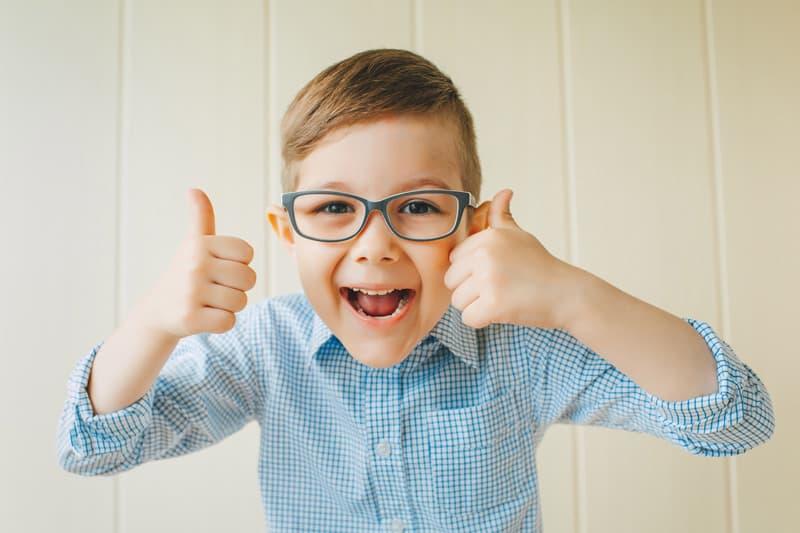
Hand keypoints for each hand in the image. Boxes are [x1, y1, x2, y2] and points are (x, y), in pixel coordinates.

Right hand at [139, 188, 257, 337]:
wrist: (159, 310)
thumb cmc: (185, 273)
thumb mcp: (193, 243)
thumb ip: (201, 217)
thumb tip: (194, 190)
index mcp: (200, 244)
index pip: (247, 253)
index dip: (238, 264)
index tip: (218, 267)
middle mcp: (195, 264)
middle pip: (248, 279)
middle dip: (237, 287)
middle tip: (215, 288)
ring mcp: (191, 291)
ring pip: (240, 301)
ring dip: (229, 306)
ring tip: (208, 302)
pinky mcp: (190, 317)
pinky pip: (229, 322)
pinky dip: (221, 323)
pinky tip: (204, 316)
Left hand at [445, 189, 576, 329]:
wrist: (567, 293)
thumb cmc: (541, 266)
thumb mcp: (520, 236)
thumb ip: (501, 216)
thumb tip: (503, 192)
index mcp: (488, 237)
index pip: (454, 260)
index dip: (470, 271)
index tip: (494, 273)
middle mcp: (485, 254)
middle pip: (451, 281)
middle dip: (470, 290)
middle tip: (499, 289)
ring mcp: (489, 279)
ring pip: (458, 302)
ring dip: (476, 306)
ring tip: (503, 299)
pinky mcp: (493, 305)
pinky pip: (469, 319)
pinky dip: (483, 321)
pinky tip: (503, 311)